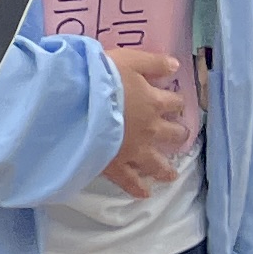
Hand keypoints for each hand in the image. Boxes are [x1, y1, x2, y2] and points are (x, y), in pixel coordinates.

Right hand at [103, 52, 194, 194]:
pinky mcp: (116, 165)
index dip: (175, 102)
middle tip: (178, 135)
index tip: (174, 104)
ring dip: (165, 168)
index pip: (174, 102)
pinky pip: (130, 181)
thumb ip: (152, 63)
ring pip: (157, 163)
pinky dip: (138, 188)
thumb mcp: (128, 60)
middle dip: (178, 133)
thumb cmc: (99, 77)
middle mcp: (150, 128)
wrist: (74, 103)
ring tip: (170, 174)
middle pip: (173, 133)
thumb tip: (175, 66)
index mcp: (153, 102)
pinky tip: (144, 193)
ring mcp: (134, 150)